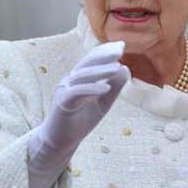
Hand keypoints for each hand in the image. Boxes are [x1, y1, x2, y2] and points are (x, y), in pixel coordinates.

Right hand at [27, 41, 129, 187]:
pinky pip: (77, 92)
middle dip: (103, 55)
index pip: (92, 60)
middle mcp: (70, 80)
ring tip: (117, 67)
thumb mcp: (103, 103)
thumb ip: (114, 88)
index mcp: (79, 78)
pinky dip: (92, 89)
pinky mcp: (62, 102)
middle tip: (120, 50)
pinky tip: (106, 88)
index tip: (121, 45)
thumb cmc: (81, 121)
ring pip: (83, 76)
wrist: (61, 142)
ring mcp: (65, 90)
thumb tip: (125, 68)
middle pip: (87, 63)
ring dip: (100, 71)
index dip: (105, 51)